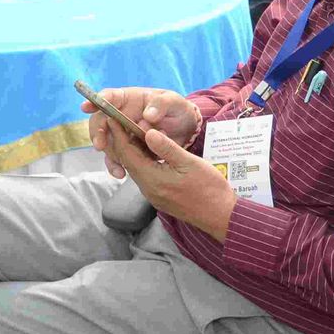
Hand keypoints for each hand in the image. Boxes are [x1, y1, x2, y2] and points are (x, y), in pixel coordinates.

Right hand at [84, 87, 201, 178]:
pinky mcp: (127, 149)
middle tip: (100, 144)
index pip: (109, 96)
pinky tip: (121, 173)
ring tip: (118, 165)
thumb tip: (148, 115)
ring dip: (108, 154)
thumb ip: (162, 104)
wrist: (185, 130)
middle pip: (100, 121)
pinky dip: (116, 166)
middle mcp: (120, 115)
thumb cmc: (177, 109)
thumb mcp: (174, 102)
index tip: (86, 107)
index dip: (96, 100)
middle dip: (98, 132)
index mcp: (129, 99)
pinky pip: (116, 158)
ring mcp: (122, 133)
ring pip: (106, 142)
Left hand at [112, 125, 237, 240]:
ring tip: (134, 132)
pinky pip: (145, 176)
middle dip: (123, 141)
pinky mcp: (160, 197)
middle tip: (121, 121)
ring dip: (133, 151)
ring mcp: (153, 195)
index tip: (112, 118)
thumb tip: (147, 132)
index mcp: (152, 179)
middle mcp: (148, 189)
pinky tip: (150, 151)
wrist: (220, 215)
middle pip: (128, 162)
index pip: (127, 154)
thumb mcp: (189, 163)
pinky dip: (143, 161)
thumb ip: (166, 148)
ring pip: (137, 169)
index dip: (119, 135)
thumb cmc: (208, 187)